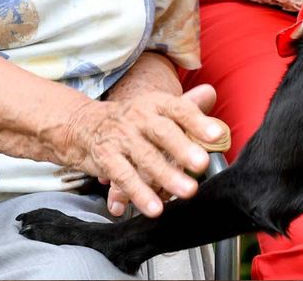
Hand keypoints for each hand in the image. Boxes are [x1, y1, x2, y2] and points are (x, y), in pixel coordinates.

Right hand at [61, 84, 227, 217]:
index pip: (179, 109)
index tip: (217, 134)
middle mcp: (138, 118)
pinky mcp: (106, 158)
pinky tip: (154, 208)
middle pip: (163, 132)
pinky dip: (139, 193)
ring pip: (146, 157)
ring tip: (188, 191)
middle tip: (202, 163)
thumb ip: (187, 106)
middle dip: (183, 148)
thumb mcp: (157, 108)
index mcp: (155, 104)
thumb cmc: (133, 120)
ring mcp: (121, 138)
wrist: (85, 124)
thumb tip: (211, 94)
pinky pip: (124, 177)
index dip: (198, 121)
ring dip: (167, 175)